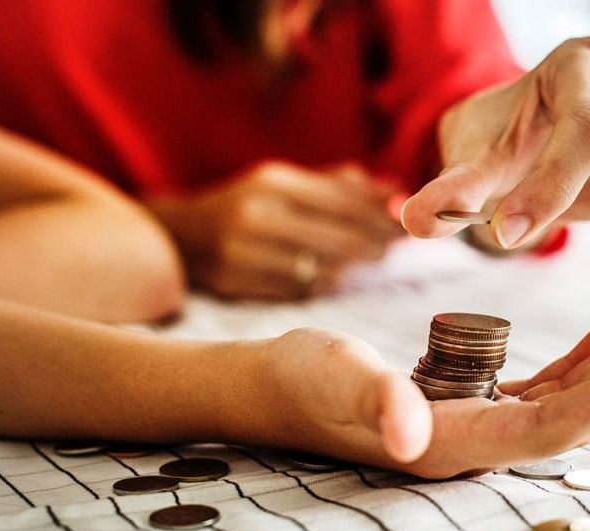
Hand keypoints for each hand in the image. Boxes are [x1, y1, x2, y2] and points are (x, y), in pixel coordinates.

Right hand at [153, 161, 402, 298]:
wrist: (183, 234)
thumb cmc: (248, 204)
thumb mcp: (286, 183)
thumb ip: (339, 186)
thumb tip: (394, 191)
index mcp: (272, 183)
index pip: (342, 201)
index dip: (379, 215)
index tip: (406, 222)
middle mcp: (256, 215)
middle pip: (337, 237)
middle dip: (375, 242)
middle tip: (399, 245)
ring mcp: (244, 252)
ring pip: (320, 268)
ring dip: (354, 266)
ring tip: (373, 258)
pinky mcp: (236, 282)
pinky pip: (297, 289)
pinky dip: (324, 283)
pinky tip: (338, 276)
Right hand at [254, 304, 589, 478]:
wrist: (276, 385)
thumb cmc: (301, 380)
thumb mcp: (336, 380)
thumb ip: (376, 403)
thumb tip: (408, 435)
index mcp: (449, 445)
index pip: (545, 431)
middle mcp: (471, 444)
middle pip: (567, 417)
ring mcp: (471, 424)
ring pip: (559, 400)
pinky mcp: (465, 402)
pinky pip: (534, 387)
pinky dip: (573, 363)